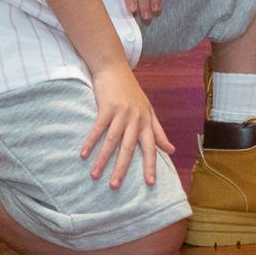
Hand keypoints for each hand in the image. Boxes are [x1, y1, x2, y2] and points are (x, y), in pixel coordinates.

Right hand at [81, 60, 165, 188]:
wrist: (115, 68)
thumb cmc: (132, 92)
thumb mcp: (149, 111)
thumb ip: (159, 132)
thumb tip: (171, 150)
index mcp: (147, 122)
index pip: (151, 147)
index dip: (151, 165)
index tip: (150, 183)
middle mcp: (136, 119)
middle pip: (129, 148)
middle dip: (122, 168)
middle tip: (115, 186)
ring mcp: (121, 113)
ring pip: (112, 141)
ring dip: (102, 159)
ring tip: (95, 175)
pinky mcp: (107, 107)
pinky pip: (98, 128)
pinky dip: (90, 142)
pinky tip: (84, 154)